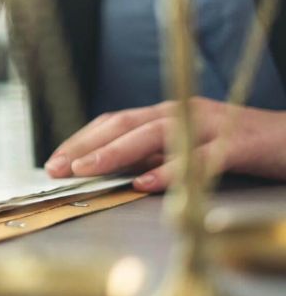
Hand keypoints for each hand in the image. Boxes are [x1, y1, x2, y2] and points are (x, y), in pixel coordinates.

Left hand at [44, 97, 285, 190]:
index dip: (82, 139)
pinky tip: (146, 183)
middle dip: (86, 145)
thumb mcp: (190, 149)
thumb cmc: (242, 148)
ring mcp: (210, 126)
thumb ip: (156, 156)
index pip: (114, 121)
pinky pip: (199, 157)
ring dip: (114, 153)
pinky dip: (170, 170)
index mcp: (169, 113)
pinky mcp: (238, 144)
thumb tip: (116, 173)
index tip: (53, 161)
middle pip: (125, 124)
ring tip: (86, 171)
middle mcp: (183, 112)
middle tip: (57, 167)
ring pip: (154, 134)